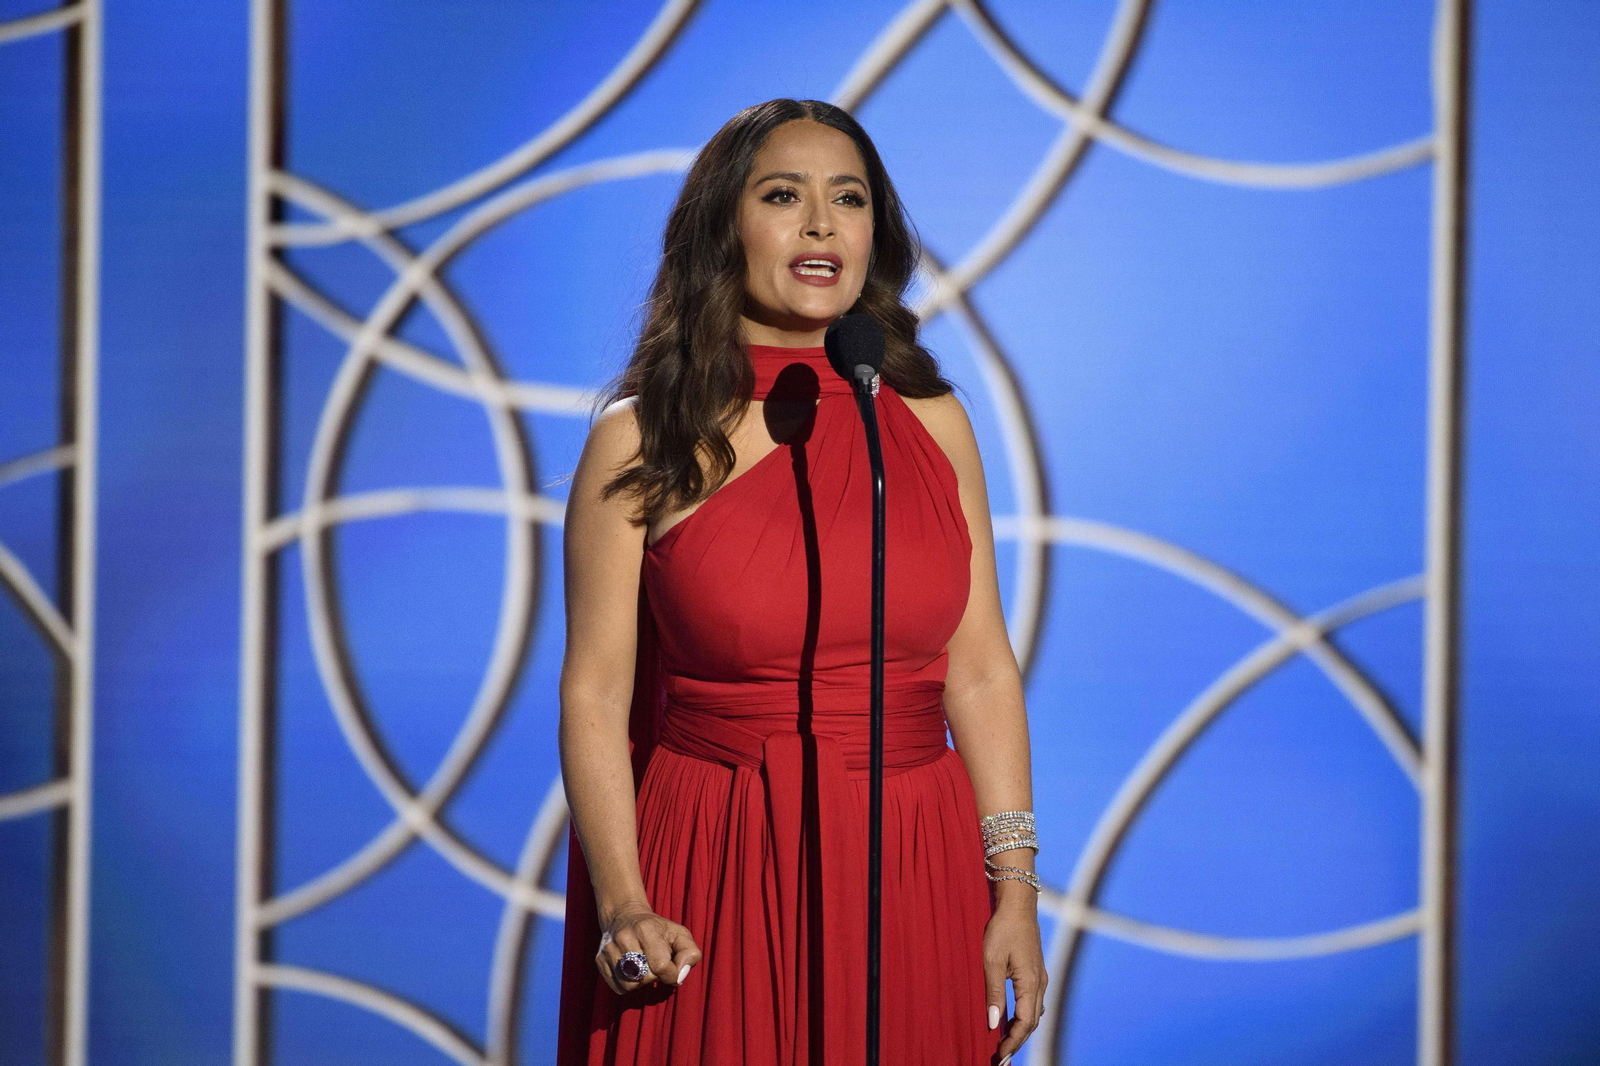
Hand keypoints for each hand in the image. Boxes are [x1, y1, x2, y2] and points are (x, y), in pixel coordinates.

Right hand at [595, 901, 702, 994]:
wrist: (625, 916)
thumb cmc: (657, 929)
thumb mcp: (680, 934)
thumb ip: (690, 953)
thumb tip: (679, 976)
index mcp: (645, 929)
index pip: (661, 966)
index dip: (671, 974)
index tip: (672, 969)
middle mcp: (623, 938)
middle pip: (644, 978)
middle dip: (656, 976)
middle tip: (656, 964)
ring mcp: (609, 949)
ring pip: (630, 985)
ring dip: (642, 982)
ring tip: (644, 967)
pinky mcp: (599, 960)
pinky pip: (618, 987)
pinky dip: (629, 984)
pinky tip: (633, 971)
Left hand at [983, 903, 1047, 1062]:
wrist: (1018, 904)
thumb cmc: (1002, 929)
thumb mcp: (991, 961)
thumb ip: (993, 993)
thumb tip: (993, 1023)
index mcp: (1031, 983)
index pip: (1024, 1023)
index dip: (1013, 1042)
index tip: (999, 1056)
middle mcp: (1040, 983)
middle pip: (1032, 1022)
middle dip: (1018, 1041)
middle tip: (1001, 1058)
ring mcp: (1041, 977)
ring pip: (1034, 1013)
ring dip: (1021, 1030)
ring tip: (1006, 1043)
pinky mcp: (1036, 971)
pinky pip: (1033, 1002)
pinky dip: (1024, 1016)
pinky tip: (1013, 1020)